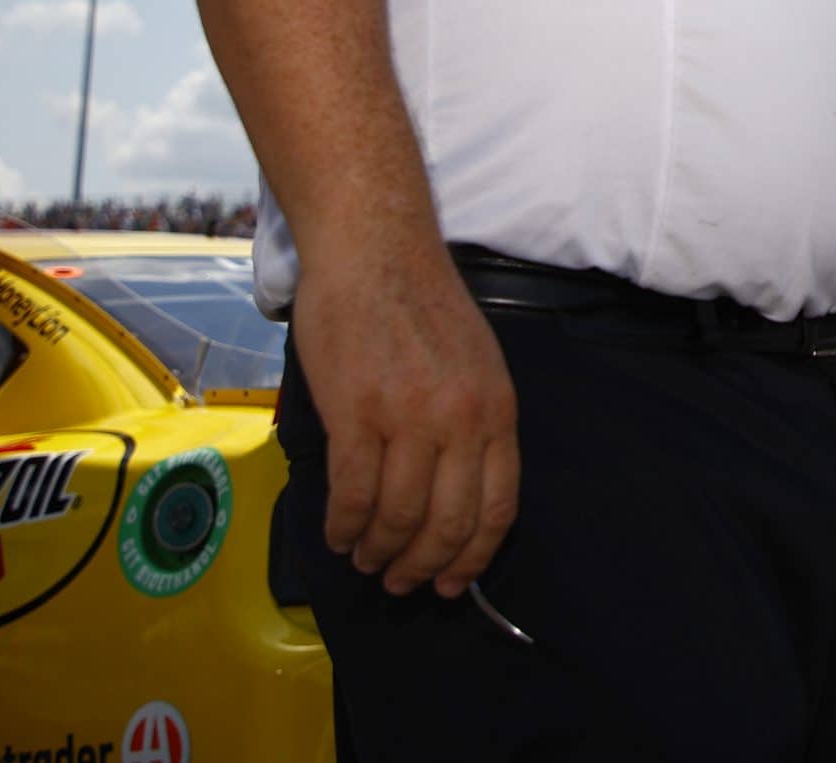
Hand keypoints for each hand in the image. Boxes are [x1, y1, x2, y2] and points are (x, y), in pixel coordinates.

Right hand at [292, 240, 518, 599]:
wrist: (376, 251)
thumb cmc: (421, 305)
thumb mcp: (477, 363)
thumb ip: (474, 423)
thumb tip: (457, 491)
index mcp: (497, 410)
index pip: (497, 508)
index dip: (473, 557)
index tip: (453, 583)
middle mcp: (462, 420)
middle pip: (448, 523)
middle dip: (423, 567)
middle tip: (400, 582)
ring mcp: (410, 418)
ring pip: (398, 517)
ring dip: (377, 551)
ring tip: (363, 559)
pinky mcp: (358, 414)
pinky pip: (354, 494)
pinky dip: (343, 526)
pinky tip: (337, 533)